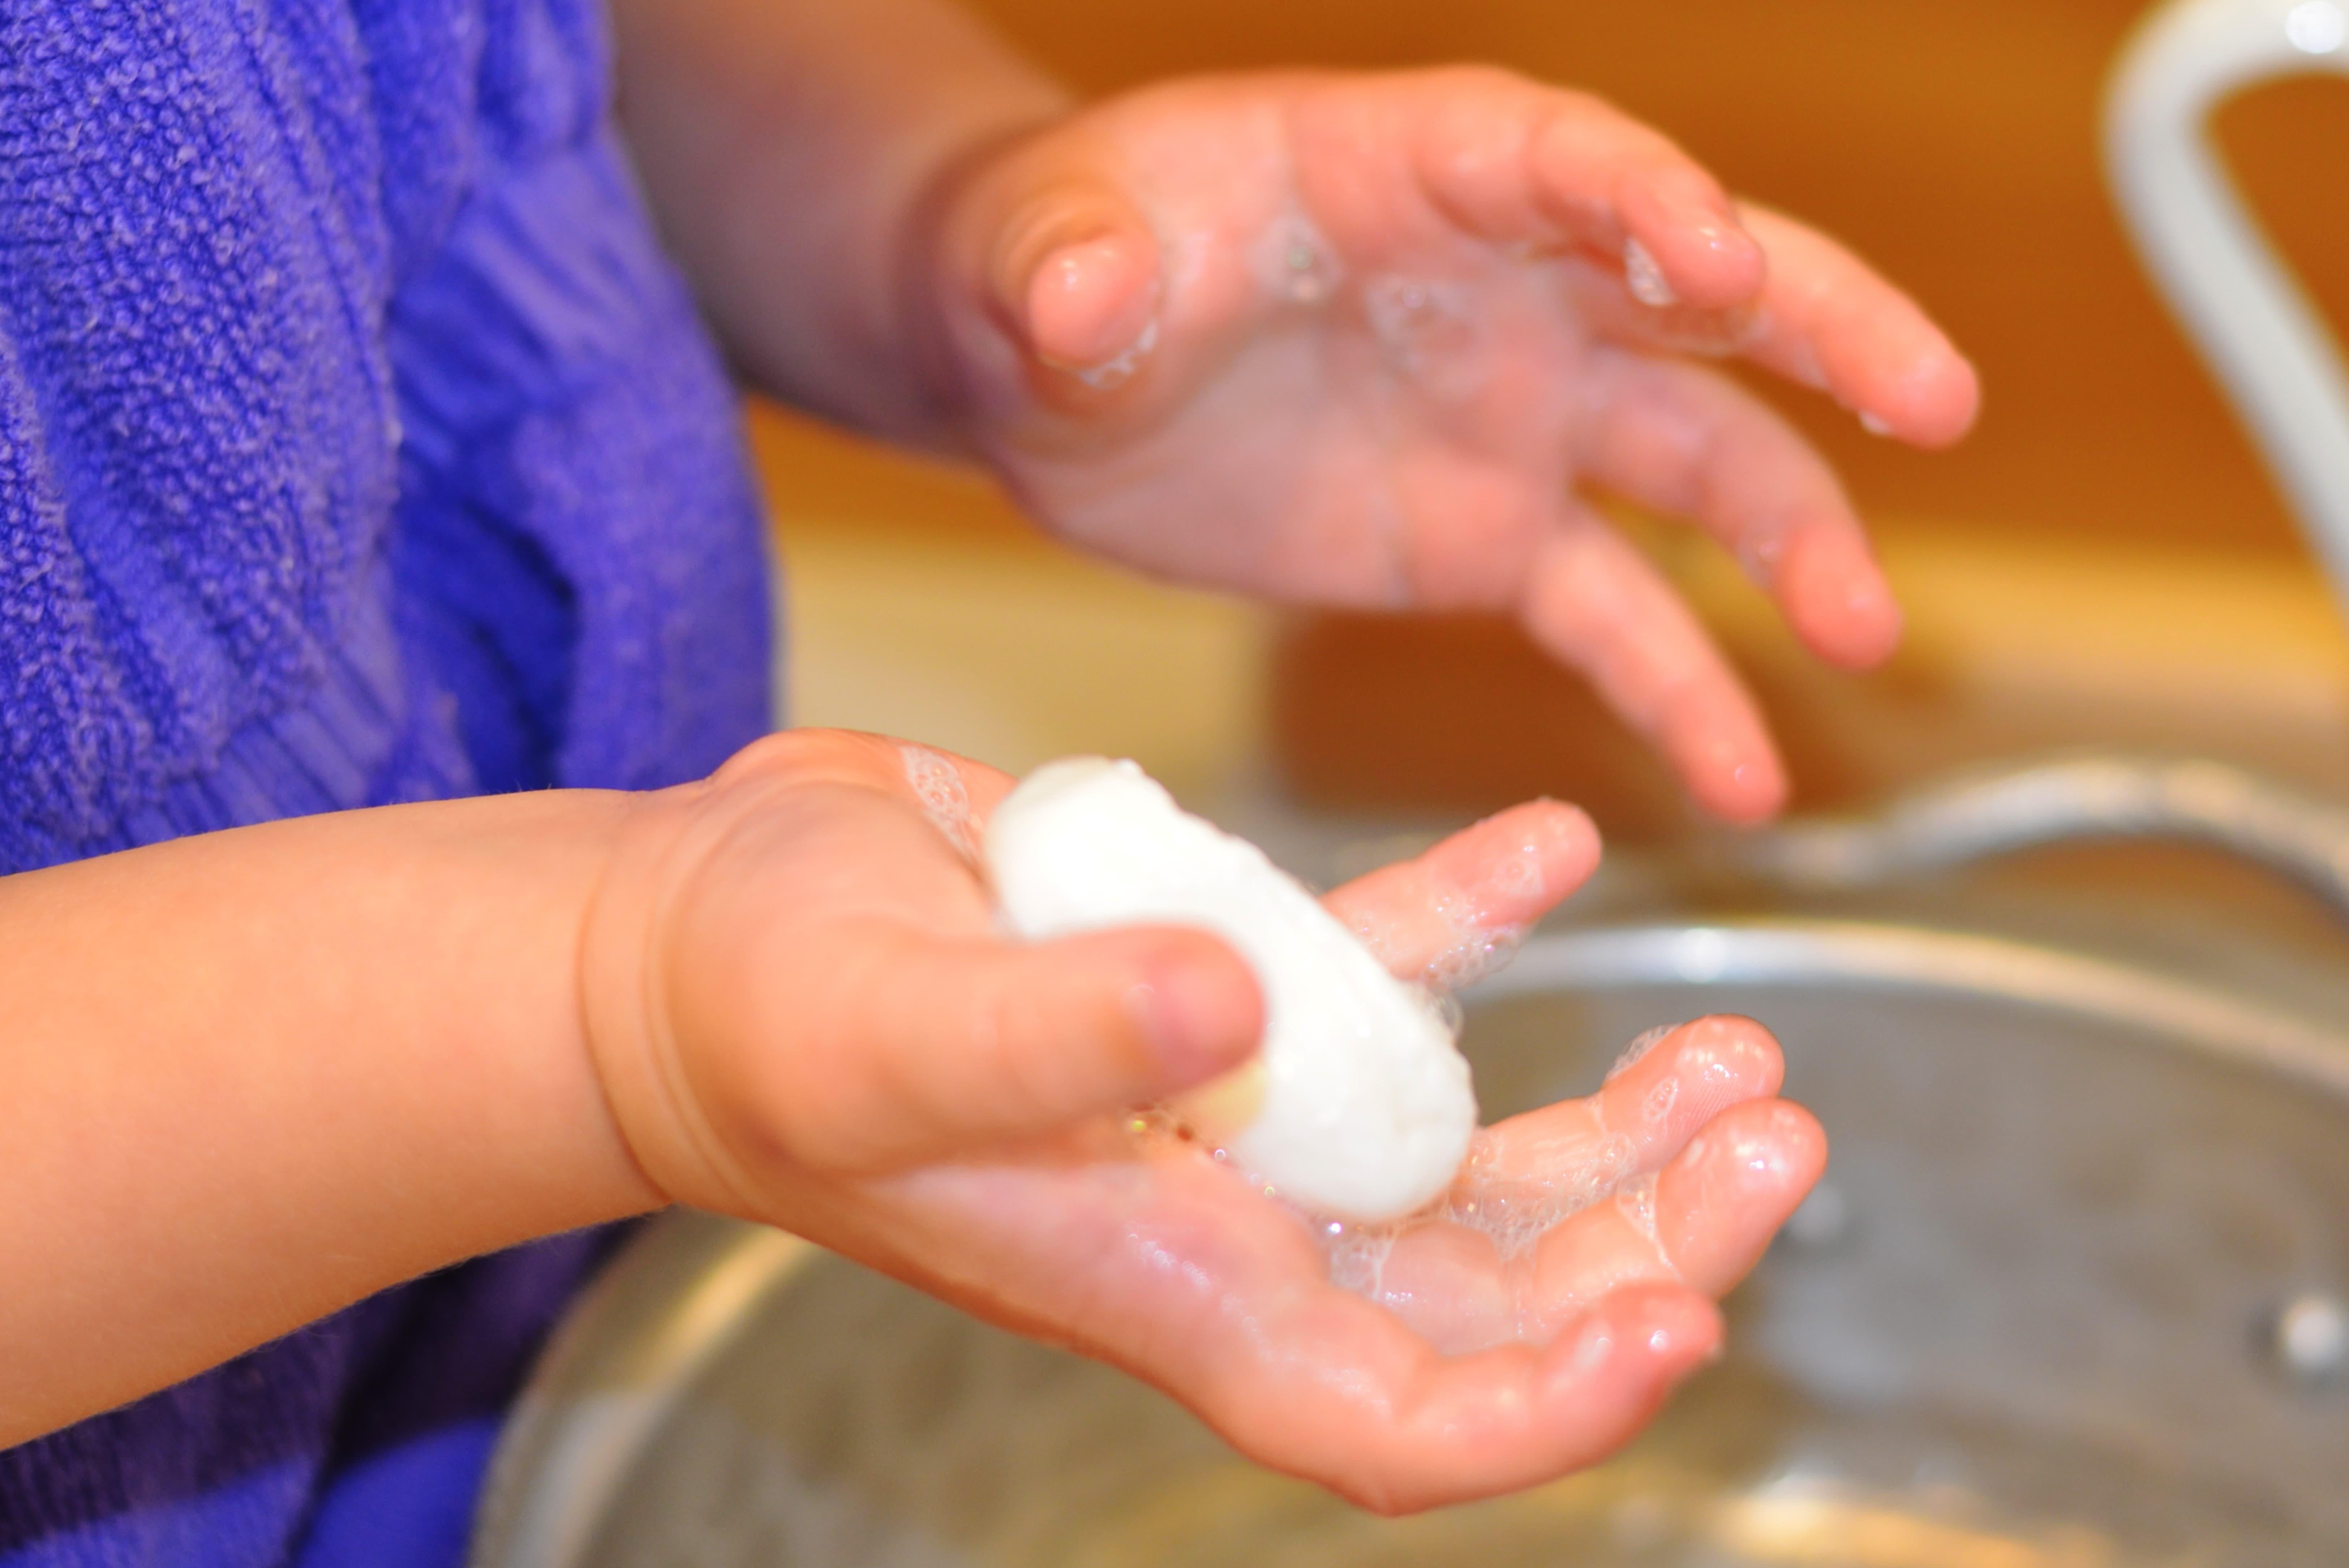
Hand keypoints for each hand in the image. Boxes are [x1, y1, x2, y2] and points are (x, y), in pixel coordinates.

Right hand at [581, 730, 1822, 1510]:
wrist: (683, 943)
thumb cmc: (750, 1012)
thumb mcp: (882, 1026)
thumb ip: (1057, 1032)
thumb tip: (1235, 1007)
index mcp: (1160, 1278)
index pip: (1392, 1419)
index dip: (1544, 1409)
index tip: (1680, 1326)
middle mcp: (1220, 1217)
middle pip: (1480, 1292)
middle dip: (1646, 1240)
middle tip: (1773, 1134)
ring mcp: (1226, 1106)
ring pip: (1467, 1160)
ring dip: (1613, 1121)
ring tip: (1742, 1052)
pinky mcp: (1207, 976)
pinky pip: (1380, 972)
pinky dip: (1476, 920)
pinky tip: (1557, 848)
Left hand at [920, 69, 1979, 820]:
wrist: (1046, 376)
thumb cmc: (1053, 265)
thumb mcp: (1041, 253)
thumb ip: (1070, 268)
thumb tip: (1078, 300)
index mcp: (1414, 171)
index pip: (1566, 160)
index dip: (1647, 201)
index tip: (1717, 262)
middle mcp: (1505, 283)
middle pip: (1700, 292)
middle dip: (1825, 331)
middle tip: (1934, 399)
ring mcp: (1513, 417)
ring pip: (1696, 462)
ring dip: (1793, 541)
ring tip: (1863, 632)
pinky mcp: (1485, 538)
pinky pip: (1611, 615)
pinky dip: (1678, 689)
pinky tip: (1741, 773)